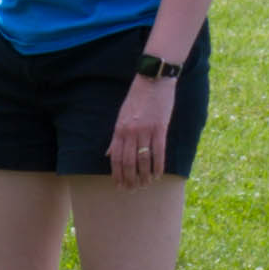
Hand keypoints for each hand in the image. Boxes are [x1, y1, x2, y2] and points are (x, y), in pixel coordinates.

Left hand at [106, 68, 174, 184]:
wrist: (153, 79)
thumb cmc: (137, 98)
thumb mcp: (121, 116)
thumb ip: (116, 137)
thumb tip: (108, 154)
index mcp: (119, 130)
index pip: (116, 158)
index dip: (117, 174)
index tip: (120, 185)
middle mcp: (130, 132)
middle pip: (128, 162)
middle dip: (130, 179)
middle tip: (133, 190)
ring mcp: (145, 130)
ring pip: (143, 160)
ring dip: (144, 176)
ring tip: (146, 184)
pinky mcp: (160, 128)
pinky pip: (158, 152)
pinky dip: (158, 166)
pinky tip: (158, 174)